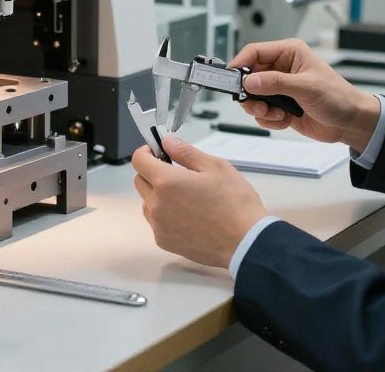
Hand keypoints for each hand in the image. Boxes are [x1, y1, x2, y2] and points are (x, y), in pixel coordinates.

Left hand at [131, 136, 267, 267]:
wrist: (246, 243)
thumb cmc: (235, 204)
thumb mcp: (216, 167)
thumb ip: (186, 152)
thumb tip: (167, 142)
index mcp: (167, 182)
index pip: (138, 160)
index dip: (147, 151)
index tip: (158, 151)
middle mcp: (157, 204)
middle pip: (140, 181)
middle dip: (152, 172)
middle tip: (176, 172)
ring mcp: (159, 225)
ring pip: (147, 202)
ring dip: (158, 195)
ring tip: (185, 197)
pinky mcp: (164, 241)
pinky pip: (156, 222)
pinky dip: (165, 215)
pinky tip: (188, 215)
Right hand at [231, 38, 381, 152]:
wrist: (350, 122)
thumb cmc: (338, 97)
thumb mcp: (306, 87)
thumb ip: (275, 83)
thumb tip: (250, 81)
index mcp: (289, 53)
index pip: (255, 52)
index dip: (240, 63)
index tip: (230, 79)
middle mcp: (282, 68)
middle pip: (249, 76)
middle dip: (250, 93)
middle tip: (255, 104)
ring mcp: (280, 88)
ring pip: (252, 96)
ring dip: (260, 109)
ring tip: (276, 113)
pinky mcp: (281, 105)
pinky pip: (262, 112)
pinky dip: (269, 119)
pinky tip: (285, 119)